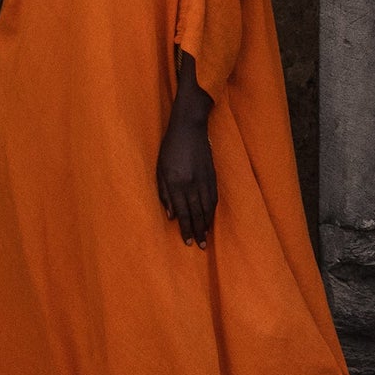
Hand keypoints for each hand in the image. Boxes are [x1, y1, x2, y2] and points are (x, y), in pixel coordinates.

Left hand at [156, 109, 216, 246]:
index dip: (185, 228)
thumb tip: (170, 215)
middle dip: (198, 231)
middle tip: (201, 246)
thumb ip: (164, 193)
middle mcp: (191, 184)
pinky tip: (212, 219)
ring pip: (207, 208)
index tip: (188, 242)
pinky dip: (213, 211)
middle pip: (196, 214)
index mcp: (176, 183)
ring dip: (207, 224)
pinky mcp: (212, 175)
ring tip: (207, 237)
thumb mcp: (160, 169)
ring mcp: (204, 180)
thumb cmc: (169, 148)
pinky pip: (214, 198)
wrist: (189, 128)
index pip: (182, 212)